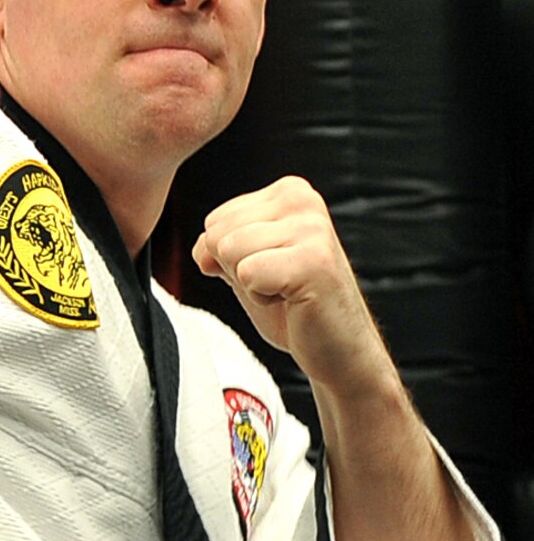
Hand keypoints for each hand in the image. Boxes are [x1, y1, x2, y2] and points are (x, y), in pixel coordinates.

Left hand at [192, 177, 389, 397]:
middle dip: (237, 270)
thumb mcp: (246, 267)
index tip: (270, 270)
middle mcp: (302, 200)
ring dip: (250, 285)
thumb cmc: (294, 307)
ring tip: (285, 290)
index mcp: (288, 192)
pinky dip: (260, 298)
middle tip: (278, 284)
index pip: (215, 220)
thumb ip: (218, 249)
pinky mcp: (313, 260)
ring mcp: (311, 228)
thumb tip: (202, 250)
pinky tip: (292, 300)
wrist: (337, 348)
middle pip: (218, 233)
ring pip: (229, 251)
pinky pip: (247, 274)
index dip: (231, 259)